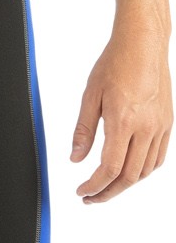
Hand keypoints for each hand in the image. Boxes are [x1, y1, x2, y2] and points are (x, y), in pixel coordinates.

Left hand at [70, 9, 172, 201]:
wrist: (143, 45)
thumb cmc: (116, 63)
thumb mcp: (90, 95)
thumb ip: (83, 130)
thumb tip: (76, 158)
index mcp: (123, 121)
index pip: (109, 168)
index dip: (94, 186)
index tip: (81, 191)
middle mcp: (145, 127)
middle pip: (129, 177)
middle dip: (108, 193)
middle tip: (91, 197)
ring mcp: (160, 126)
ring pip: (145, 171)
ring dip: (125, 184)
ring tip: (107, 185)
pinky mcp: (167, 123)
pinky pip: (158, 157)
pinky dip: (143, 171)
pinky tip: (129, 170)